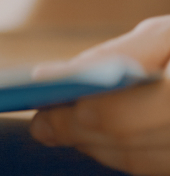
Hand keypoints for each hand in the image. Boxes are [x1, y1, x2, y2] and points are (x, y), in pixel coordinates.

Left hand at [30, 16, 169, 173]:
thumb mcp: (168, 34)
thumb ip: (117, 55)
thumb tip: (53, 76)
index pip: (123, 118)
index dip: (77, 116)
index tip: (39, 104)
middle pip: (127, 143)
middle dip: (77, 132)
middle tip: (41, 124)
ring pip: (142, 161)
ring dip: (96, 148)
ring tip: (60, 130)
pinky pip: (158, 166)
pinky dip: (124, 155)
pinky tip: (99, 139)